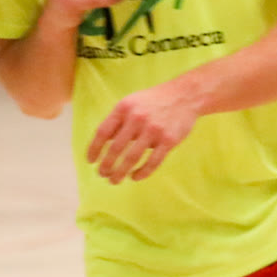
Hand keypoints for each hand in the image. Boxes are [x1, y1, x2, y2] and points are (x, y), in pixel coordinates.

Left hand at [87, 77, 204, 182]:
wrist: (185, 96)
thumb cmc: (154, 101)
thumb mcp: (131, 103)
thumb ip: (117, 121)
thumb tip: (102, 145)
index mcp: (124, 108)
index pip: (103, 132)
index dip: (94, 149)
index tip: (90, 161)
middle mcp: (137, 118)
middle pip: (116, 148)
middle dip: (106, 165)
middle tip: (102, 174)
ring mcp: (154, 130)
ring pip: (132, 158)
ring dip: (121, 172)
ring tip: (114, 180)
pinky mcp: (169, 140)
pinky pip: (153, 161)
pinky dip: (142, 172)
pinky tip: (135, 177)